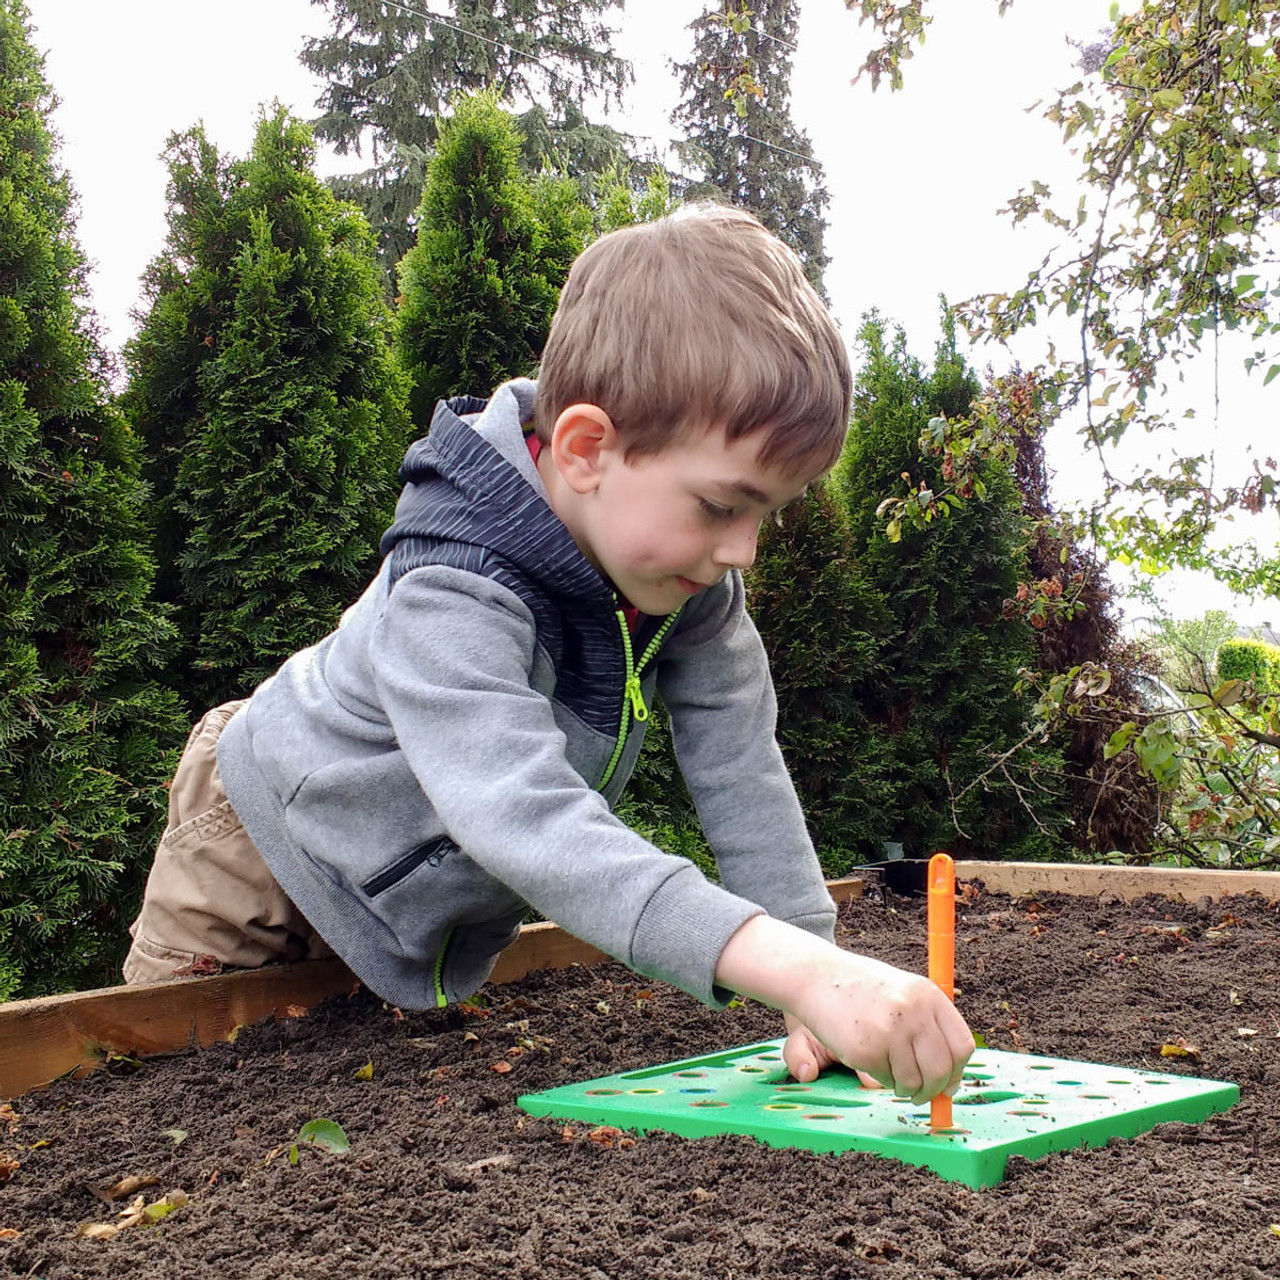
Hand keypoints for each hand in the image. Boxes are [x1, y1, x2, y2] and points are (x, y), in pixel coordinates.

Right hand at [788, 949, 972, 1103]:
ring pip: (916, 1081)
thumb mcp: (902, 991)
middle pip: (943, 1069)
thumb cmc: (860, 988)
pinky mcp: (867, 1050)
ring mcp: (891, 1031)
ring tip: (894, 1079)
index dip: (958, 1070)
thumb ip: (927, 1023)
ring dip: (907, 1089)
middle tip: (923, 1095)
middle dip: (935, 1090)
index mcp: (928, 995)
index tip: (949, 1082)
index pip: (962, 1045)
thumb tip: (950, 1073)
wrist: (816, 977)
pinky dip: (881, 1079)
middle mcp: (914, 1012)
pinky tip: (870, 1061)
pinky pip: (886, 1080)